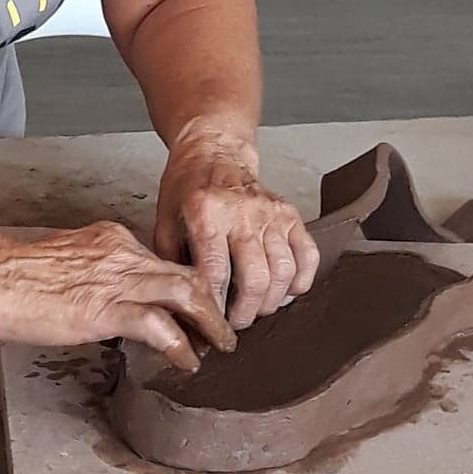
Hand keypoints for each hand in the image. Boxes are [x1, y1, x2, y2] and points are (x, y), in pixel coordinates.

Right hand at [0, 222, 237, 370]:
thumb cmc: (12, 275)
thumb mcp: (65, 264)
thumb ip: (94, 275)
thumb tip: (106, 300)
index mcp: (110, 239)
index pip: (163, 260)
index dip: (188, 283)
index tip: (199, 304)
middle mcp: (121, 252)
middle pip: (187, 271)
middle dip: (213, 301)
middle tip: (226, 327)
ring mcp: (117, 279)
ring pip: (186, 293)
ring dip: (210, 323)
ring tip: (222, 345)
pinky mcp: (107, 309)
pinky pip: (161, 327)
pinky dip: (181, 346)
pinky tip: (187, 362)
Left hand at [155, 129, 318, 330]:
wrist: (215, 149)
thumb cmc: (188, 184)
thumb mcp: (164, 217)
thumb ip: (169, 258)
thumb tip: (177, 300)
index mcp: (206, 211)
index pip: (215, 271)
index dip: (215, 305)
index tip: (210, 321)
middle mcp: (242, 212)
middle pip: (255, 278)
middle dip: (246, 313)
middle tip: (236, 324)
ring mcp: (270, 213)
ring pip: (283, 272)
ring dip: (270, 302)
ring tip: (255, 309)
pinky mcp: (290, 214)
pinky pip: (307, 256)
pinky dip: (301, 281)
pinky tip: (285, 291)